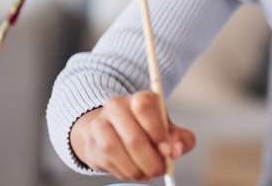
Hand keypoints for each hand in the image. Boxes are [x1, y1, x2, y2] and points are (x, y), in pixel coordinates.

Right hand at [69, 90, 195, 181]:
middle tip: (160, 170)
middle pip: (132, 137)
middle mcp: (117, 106)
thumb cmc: (148, 129)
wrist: (115, 129)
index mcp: (140, 98)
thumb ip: (180, 139)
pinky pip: (107, 161)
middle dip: (150, 160)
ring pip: (115, 151)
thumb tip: (176, 151)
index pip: (145, 108)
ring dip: (135, 169)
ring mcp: (100, 123)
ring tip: (147, 173)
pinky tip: (133, 172)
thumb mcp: (168, 130)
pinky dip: (124, 172)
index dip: (157, 132)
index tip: (167, 151)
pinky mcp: (91, 141)